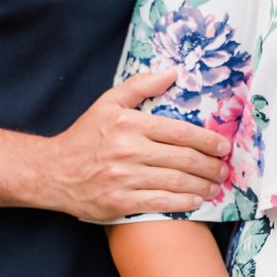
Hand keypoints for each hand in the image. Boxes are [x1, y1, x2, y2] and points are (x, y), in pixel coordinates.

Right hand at [35, 69, 230, 219]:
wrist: (52, 172)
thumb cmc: (85, 137)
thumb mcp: (107, 103)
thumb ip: (140, 87)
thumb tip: (172, 72)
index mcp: (129, 123)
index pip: (180, 132)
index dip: (207, 140)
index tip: (223, 146)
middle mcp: (128, 150)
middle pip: (183, 159)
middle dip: (210, 166)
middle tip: (224, 170)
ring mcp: (123, 178)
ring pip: (176, 182)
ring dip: (202, 186)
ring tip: (215, 187)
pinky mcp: (119, 202)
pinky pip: (160, 203)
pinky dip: (183, 203)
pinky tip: (195, 201)